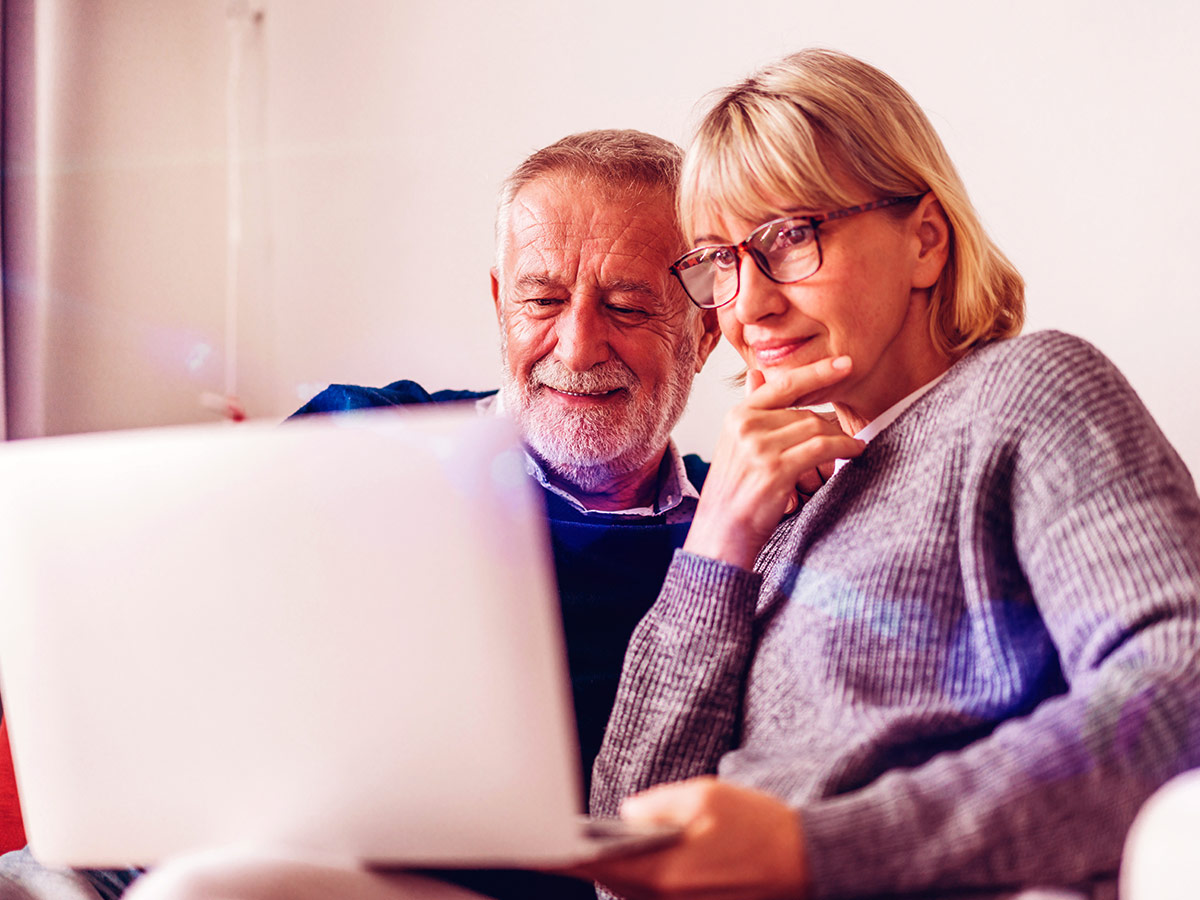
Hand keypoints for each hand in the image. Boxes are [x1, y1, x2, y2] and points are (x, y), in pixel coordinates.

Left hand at [568, 777, 809, 899]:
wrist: (813, 862)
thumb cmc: (762, 826)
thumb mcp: (706, 796)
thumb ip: (655, 805)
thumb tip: (626, 816)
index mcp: (663, 874)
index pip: (593, 866)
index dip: (559, 854)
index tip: (531, 841)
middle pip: (609, 880)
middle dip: (589, 856)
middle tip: (562, 833)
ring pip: (631, 889)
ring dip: (618, 866)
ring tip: (596, 841)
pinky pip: (655, 895)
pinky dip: (644, 876)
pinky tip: (646, 853)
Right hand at [684, 357, 863, 568]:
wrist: (720, 533)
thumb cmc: (733, 491)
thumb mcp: (735, 444)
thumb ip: (751, 409)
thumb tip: (757, 373)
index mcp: (736, 416)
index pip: (783, 384)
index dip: (816, 372)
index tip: (844, 363)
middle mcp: (745, 427)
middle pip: (804, 413)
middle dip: (830, 425)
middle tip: (847, 435)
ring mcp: (758, 448)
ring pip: (815, 428)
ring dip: (842, 437)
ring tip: (854, 446)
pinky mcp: (775, 470)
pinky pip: (821, 448)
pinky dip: (844, 448)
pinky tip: (854, 452)